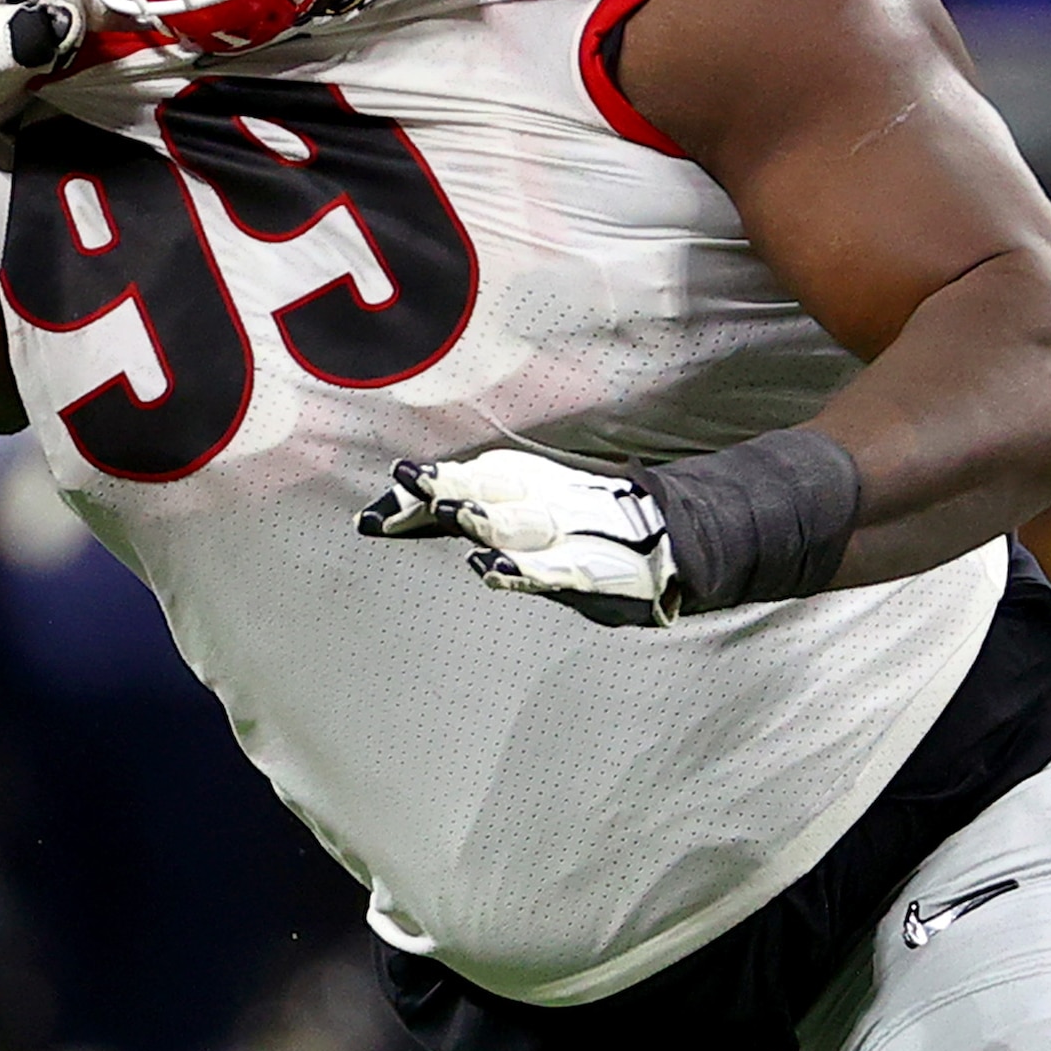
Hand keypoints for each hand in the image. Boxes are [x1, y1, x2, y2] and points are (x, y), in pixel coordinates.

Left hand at [355, 446, 682, 627]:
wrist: (673, 542)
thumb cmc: (585, 532)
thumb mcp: (529, 515)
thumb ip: (470, 512)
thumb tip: (393, 515)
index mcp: (529, 482)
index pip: (469, 480)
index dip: (428, 489)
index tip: (377, 509)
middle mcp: (546, 500)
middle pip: (489, 489)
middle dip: (447, 488)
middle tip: (408, 481)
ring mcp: (572, 533)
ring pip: (520, 523)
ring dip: (484, 519)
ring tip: (449, 514)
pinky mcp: (595, 570)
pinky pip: (555, 569)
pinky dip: (523, 569)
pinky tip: (491, 569)